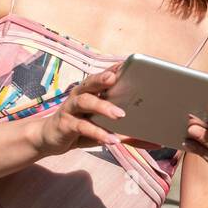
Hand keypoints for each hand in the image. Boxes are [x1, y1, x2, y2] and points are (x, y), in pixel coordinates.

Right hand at [35, 62, 162, 155]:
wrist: (50, 139)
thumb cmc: (82, 129)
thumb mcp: (107, 130)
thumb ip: (130, 135)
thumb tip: (157, 143)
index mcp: (92, 91)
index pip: (104, 76)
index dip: (115, 69)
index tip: (128, 63)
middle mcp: (80, 95)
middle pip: (91, 82)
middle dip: (103, 78)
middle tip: (115, 79)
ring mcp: (71, 108)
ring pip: (85, 101)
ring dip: (103, 106)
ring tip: (120, 115)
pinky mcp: (66, 124)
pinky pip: (82, 127)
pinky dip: (97, 132)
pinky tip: (111, 139)